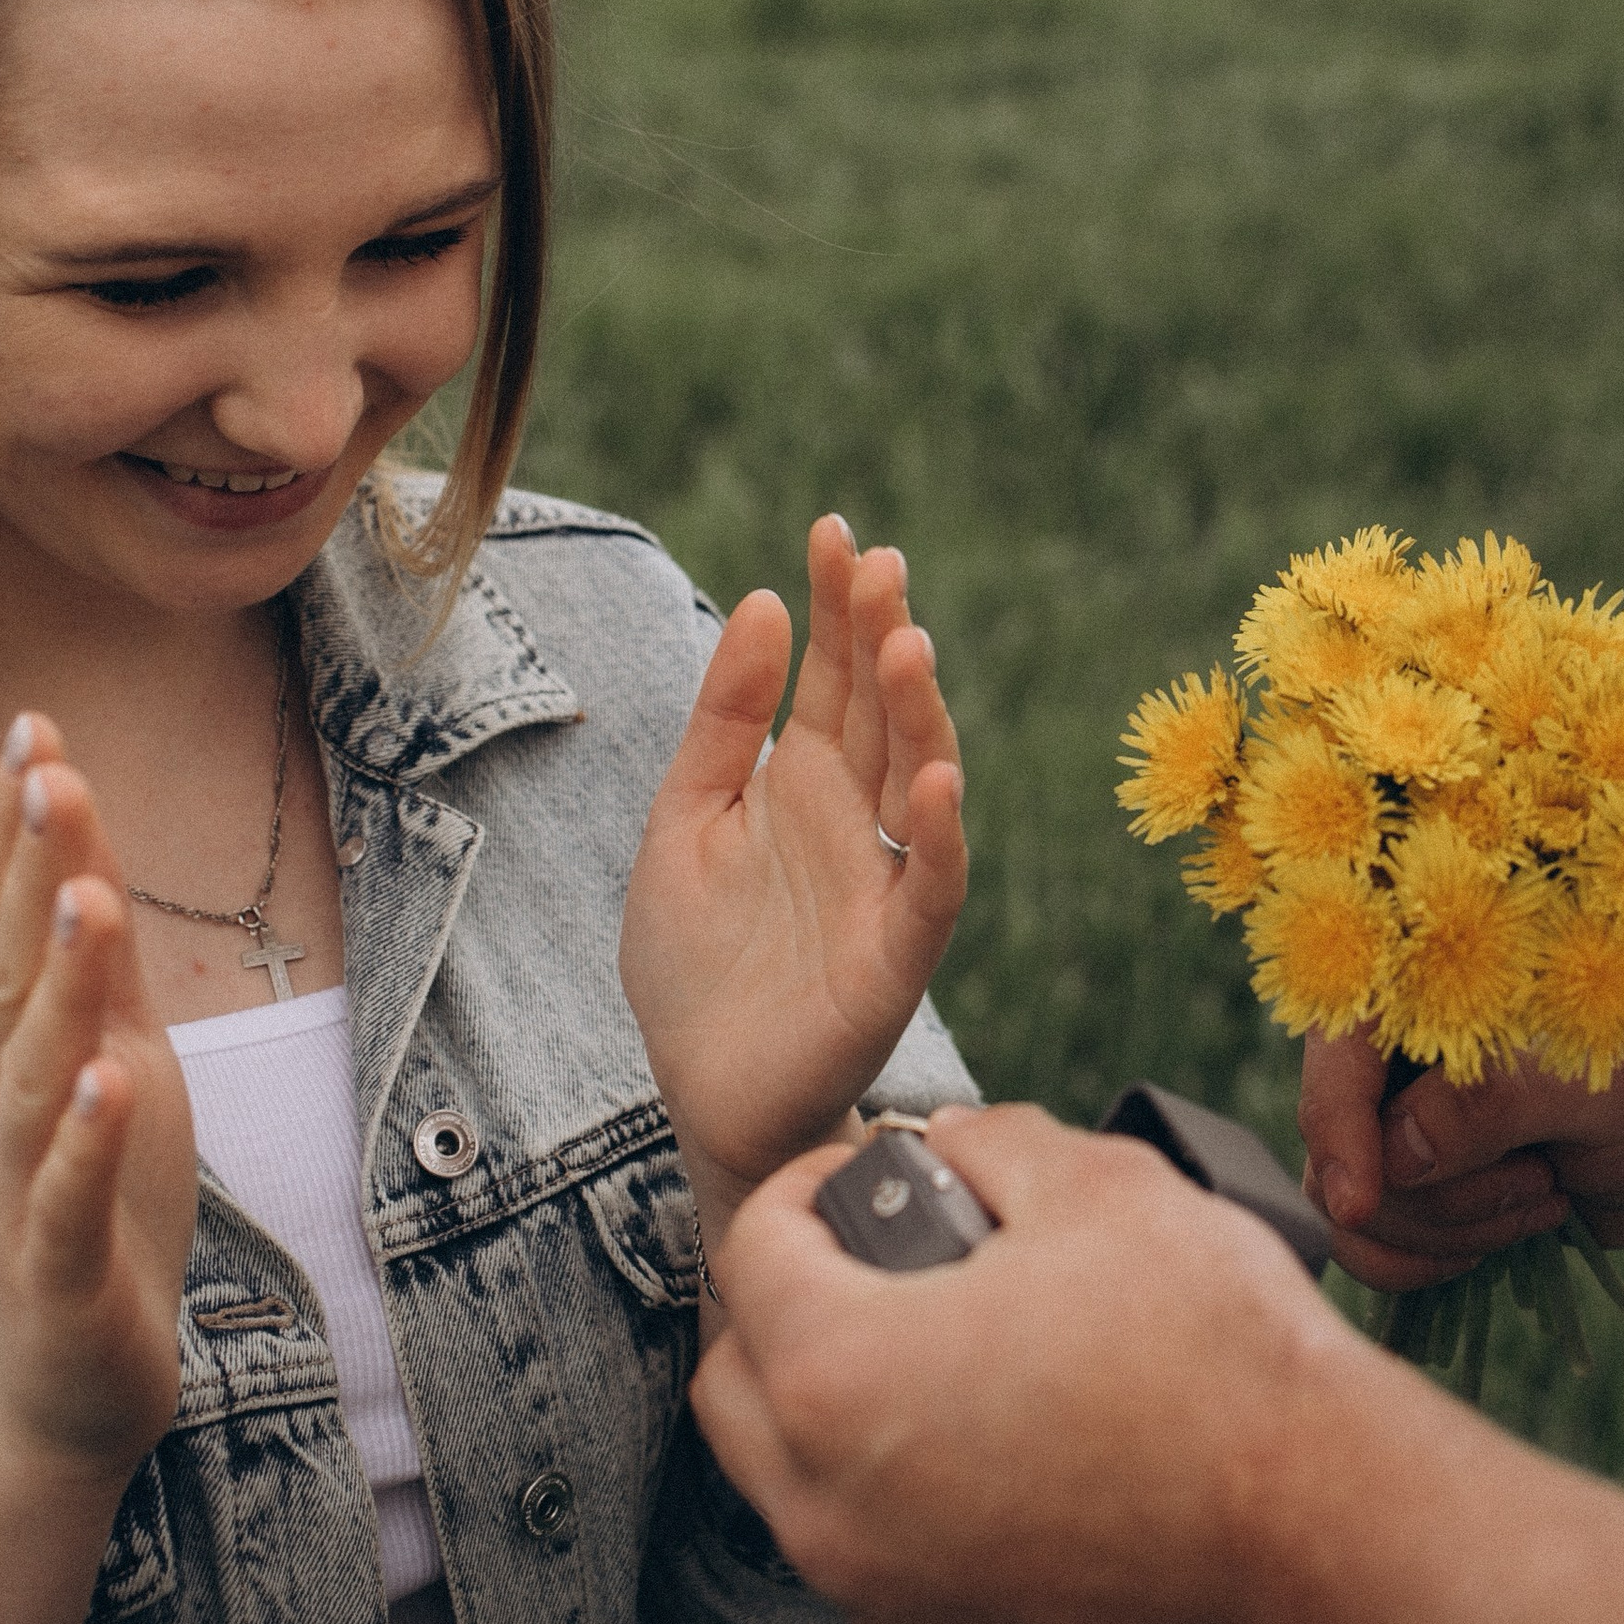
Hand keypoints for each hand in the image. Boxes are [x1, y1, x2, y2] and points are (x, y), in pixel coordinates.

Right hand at [0, 717, 197, 1476]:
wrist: (55, 1395)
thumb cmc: (87, 1215)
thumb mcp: (105, 1073)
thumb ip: (97, 978)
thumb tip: (93, 855)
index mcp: (20, 1056)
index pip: (8, 925)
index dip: (17, 831)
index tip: (35, 724)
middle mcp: (5, 1107)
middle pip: (12, 975)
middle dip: (30, 873)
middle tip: (45, 766)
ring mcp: (24, 1189)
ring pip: (38, 1075)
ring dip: (61, 986)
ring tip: (87, 896)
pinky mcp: (62, 1271)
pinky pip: (68, 1199)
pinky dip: (86, 1141)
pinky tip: (108, 1082)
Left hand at [619, 517, 965, 1214]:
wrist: (702, 1092)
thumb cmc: (695, 963)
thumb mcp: (684, 819)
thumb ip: (724, 721)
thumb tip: (760, 601)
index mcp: (806, 782)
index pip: (834, 674)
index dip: (838, 605)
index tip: (833, 531)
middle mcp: (857, 821)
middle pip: (883, 713)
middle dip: (882, 637)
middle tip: (876, 566)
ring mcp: (881, 884)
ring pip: (919, 782)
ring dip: (919, 715)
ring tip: (904, 644)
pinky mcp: (893, 956)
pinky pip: (930, 888)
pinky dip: (939, 836)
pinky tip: (934, 781)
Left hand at [692, 1103, 1368, 1623]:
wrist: (1333, 1555)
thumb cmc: (1218, 1358)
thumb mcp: (1103, 1183)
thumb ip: (992, 1145)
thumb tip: (951, 1145)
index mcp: (838, 1375)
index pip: (749, 1253)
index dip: (804, 1188)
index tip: (869, 1175)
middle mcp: (830, 1513)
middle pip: (738, 1390)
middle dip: (786, 1312)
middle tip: (879, 1268)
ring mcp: (889, 1611)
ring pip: (804, 1497)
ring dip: (844, 1422)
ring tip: (958, 1365)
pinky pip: (890, 1575)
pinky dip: (916, 1516)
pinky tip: (1019, 1467)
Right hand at [1302, 990, 1623, 1291]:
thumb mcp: (1592, 1080)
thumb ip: (1494, 1099)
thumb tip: (1398, 1152)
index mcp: (1422, 992)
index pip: (1335, 1060)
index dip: (1335, 1130)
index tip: (1359, 1202)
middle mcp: (1396, 1059)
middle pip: (1344, 1158)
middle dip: (1442, 1197)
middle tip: (1544, 1178)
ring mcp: (1404, 1129)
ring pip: (1365, 1215)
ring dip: (1456, 1231)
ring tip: (1549, 1194)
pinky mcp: (1425, 1190)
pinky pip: (1380, 1251)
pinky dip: (1438, 1264)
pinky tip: (1520, 1233)